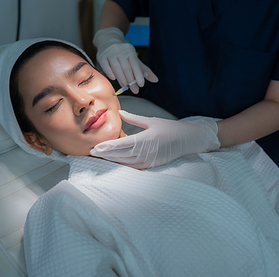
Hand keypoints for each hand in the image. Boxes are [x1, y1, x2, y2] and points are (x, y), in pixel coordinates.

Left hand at [90, 110, 220, 168]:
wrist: (187, 140)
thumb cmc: (170, 129)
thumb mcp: (152, 121)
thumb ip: (134, 118)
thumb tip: (120, 112)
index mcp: (145, 140)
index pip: (122, 145)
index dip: (107, 147)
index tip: (95, 147)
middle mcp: (146, 153)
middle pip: (120, 156)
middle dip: (105, 154)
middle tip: (91, 152)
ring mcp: (148, 161)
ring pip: (125, 163)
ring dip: (111, 160)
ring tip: (99, 157)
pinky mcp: (150, 166)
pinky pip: (132, 167)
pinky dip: (122, 164)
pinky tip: (113, 161)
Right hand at [93, 27, 157, 93]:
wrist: (108, 40)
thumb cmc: (123, 53)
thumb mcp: (134, 59)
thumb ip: (144, 70)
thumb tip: (156, 80)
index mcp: (130, 51)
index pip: (135, 64)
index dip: (139, 74)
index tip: (141, 85)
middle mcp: (120, 51)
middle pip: (126, 67)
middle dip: (131, 80)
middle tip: (135, 90)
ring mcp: (110, 53)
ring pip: (116, 67)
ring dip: (121, 79)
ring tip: (125, 87)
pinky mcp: (101, 56)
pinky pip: (105, 66)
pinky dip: (109, 73)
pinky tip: (113, 79)